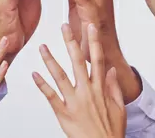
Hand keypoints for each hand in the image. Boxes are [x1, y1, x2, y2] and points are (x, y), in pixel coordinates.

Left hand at [33, 23, 125, 137]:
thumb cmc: (111, 131)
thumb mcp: (119, 107)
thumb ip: (114, 87)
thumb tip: (112, 70)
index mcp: (101, 88)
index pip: (97, 59)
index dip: (94, 41)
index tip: (90, 27)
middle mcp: (87, 91)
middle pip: (78, 61)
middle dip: (71, 42)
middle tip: (64, 27)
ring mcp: (74, 102)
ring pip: (60, 76)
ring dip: (51, 60)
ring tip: (43, 47)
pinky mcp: (63, 113)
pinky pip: (50, 97)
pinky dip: (42, 85)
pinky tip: (34, 74)